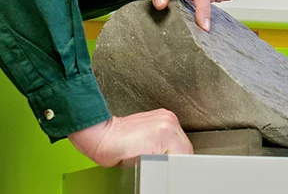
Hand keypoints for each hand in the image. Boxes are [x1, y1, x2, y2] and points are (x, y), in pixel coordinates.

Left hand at [68, 110, 191, 166]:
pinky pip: (173, 132)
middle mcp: (168, 122)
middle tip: (161, 166)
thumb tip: (171, 168)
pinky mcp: (161, 115)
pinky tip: (155, 146)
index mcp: (166, 134)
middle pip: (185, 147)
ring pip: (180, 139)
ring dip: (172, 150)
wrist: (102, 135)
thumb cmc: (113, 151)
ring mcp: (165, 116)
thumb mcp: (143, 165)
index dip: (177, 167)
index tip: (170, 172)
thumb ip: (164, 163)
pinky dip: (168, 141)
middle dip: (176, 158)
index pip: (185, 156)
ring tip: (156, 155)